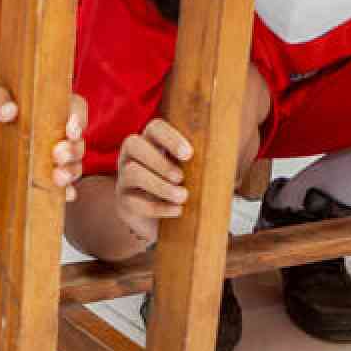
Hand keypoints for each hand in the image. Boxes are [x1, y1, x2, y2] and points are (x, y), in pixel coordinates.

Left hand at [0, 85, 85, 197]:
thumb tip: (9, 109)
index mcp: (48, 108)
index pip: (75, 107)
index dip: (79, 117)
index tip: (70, 128)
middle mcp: (57, 133)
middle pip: (78, 139)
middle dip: (74, 148)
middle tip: (57, 153)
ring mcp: (54, 158)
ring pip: (75, 164)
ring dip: (71, 170)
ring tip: (57, 176)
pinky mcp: (48, 179)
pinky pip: (66, 187)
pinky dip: (68, 191)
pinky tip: (64, 194)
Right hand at [113, 117, 193, 242]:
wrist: (167, 222)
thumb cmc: (182, 188)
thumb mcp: (193, 171)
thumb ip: (205, 159)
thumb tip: (227, 149)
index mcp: (152, 142)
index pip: (155, 128)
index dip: (170, 137)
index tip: (188, 154)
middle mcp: (132, 156)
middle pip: (133, 144)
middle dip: (160, 161)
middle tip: (181, 178)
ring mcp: (123, 178)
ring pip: (133, 173)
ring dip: (160, 185)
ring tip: (182, 196)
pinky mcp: (123, 202)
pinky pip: (134, 202)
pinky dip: (158, 207)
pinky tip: (176, 211)